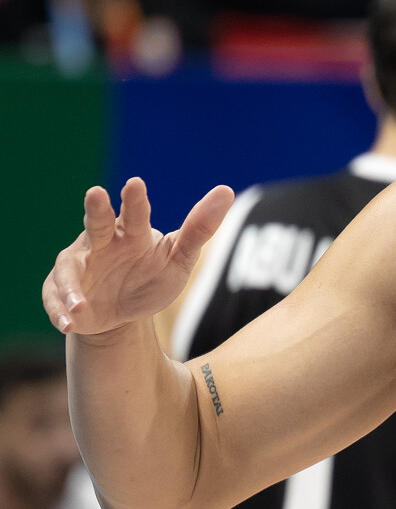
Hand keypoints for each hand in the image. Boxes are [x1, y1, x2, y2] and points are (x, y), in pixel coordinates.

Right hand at [43, 176, 232, 337]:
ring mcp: (77, 268)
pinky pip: (56, 300)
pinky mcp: (61, 293)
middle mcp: (99, 243)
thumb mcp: (179, 260)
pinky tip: (70, 324)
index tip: (136, 184)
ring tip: (81, 304)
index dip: (135, 200)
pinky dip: (61, 312)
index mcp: (129, 233)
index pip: (134, 213)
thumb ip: (199, 229)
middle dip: (96, 209)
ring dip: (72, 285)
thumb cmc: (150, 278)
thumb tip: (226, 191)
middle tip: (96, 193)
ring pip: (69, 270)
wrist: (123, 317)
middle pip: (96, 223)